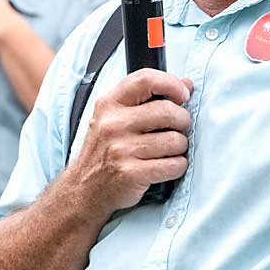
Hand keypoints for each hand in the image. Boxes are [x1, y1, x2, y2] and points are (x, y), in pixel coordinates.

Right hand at [67, 69, 192, 215]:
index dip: (171, 83)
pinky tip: (167, 165)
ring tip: (169, 150)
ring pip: (175, 140)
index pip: (145, 79)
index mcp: (109, 104)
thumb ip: (148, 97)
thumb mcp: (115, 117)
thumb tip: (185, 84)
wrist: (84, 189)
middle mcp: (113, 124)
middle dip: (182, 120)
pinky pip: (173, 165)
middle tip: (179, 128)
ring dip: (180, 147)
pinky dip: (178, 166)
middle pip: (167, 111)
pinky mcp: (131, 173)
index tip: (183, 94)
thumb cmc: (104, 151)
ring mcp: (121, 149)